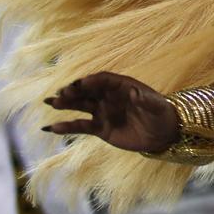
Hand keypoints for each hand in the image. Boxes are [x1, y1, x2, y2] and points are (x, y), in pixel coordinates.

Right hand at [44, 72, 178, 152]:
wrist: (161, 134)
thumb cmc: (160, 114)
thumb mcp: (156, 105)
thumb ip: (145, 99)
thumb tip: (134, 93)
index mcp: (122, 86)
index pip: (104, 80)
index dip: (93, 80)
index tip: (81, 83)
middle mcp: (109, 96)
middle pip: (88, 90)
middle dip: (75, 90)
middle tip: (62, 92)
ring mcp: (103, 111)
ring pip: (80, 105)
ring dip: (66, 103)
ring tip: (51, 102)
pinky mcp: (99, 128)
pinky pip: (81, 126)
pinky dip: (66, 126)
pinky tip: (51, 127)